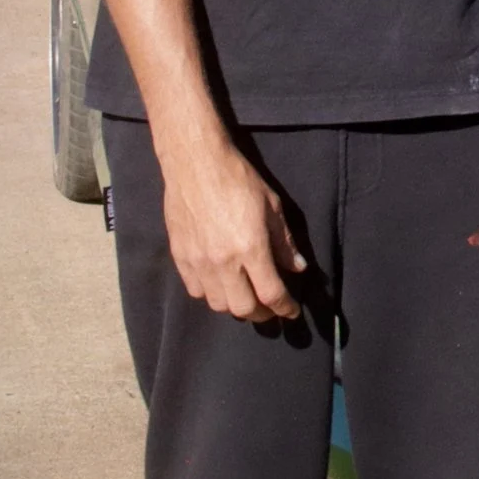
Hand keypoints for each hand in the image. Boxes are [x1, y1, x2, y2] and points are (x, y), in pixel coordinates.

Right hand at [159, 131, 308, 321]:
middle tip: (270, 308)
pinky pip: (196, 291)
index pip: (271, 293)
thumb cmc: (239, 180)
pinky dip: (212, 295)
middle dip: (262, 314)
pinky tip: (222, 285)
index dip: (285, 307)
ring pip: (217, 304)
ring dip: (236, 306)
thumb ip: (285, 243)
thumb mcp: (273, 207)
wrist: (196, 164)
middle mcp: (223, 262)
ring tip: (247, 297)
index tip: (291, 312)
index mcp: (251, 248)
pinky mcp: (180, 257)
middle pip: (243, 308)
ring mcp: (198, 262)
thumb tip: (298, 268)